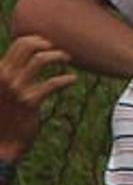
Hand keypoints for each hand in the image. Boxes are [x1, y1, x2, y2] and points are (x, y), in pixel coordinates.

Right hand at [0, 36, 76, 164]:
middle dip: (48, 44)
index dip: (39, 40)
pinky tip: (73, 80)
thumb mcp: (4, 90)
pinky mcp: (30, 102)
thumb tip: (33, 57)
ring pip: (41, 59)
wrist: (3, 144)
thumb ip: (14, 73)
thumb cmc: (6, 115)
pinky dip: (66, 79)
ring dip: (59, 56)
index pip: (19, 43)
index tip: (50, 45)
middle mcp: (5, 77)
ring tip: (68, 60)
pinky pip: (52, 83)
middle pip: (29, 46)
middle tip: (59, 52)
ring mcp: (16, 89)